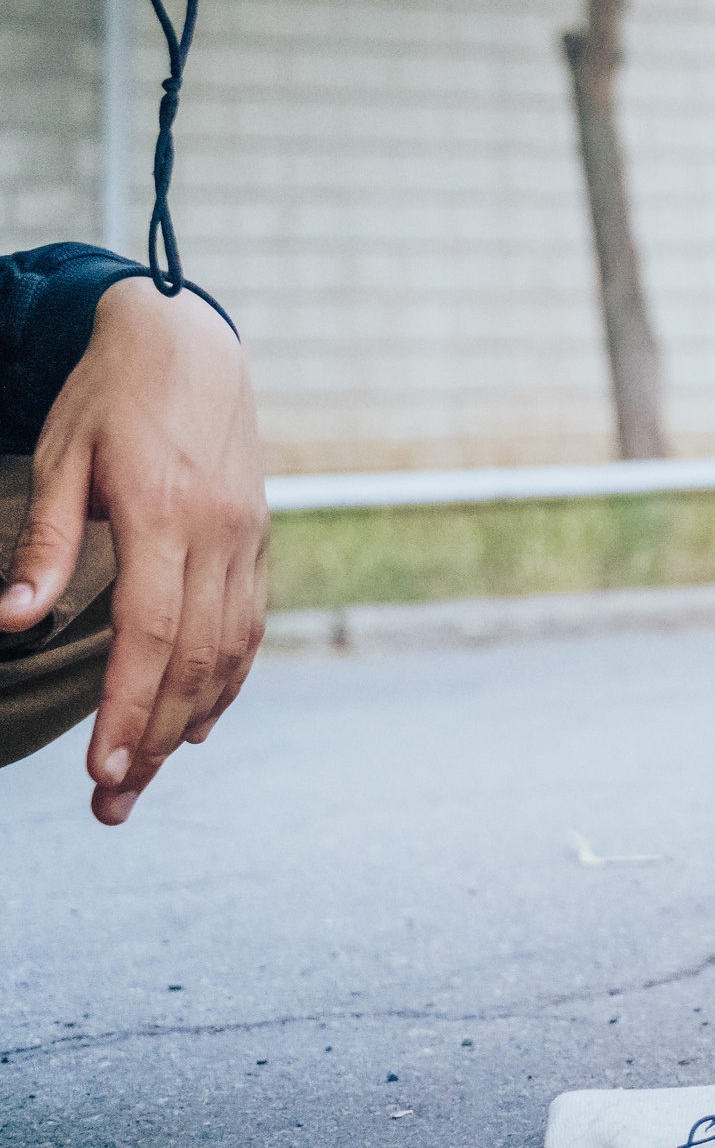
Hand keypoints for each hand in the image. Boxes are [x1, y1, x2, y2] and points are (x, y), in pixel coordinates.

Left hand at [0, 280, 265, 824]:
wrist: (191, 342)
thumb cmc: (111, 396)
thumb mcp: (61, 456)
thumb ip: (41, 542)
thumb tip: (10, 623)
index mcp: (165, 514)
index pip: (150, 634)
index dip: (126, 708)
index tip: (101, 771)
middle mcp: (219, 534)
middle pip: (194, 661)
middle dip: (153, 740)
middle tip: (113, 805)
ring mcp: (247, 539)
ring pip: (230, 652)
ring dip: (188, 722)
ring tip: (146, 777)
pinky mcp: (257, 540)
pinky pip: (249, 627)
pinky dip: (226, 682)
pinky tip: (198, 720)